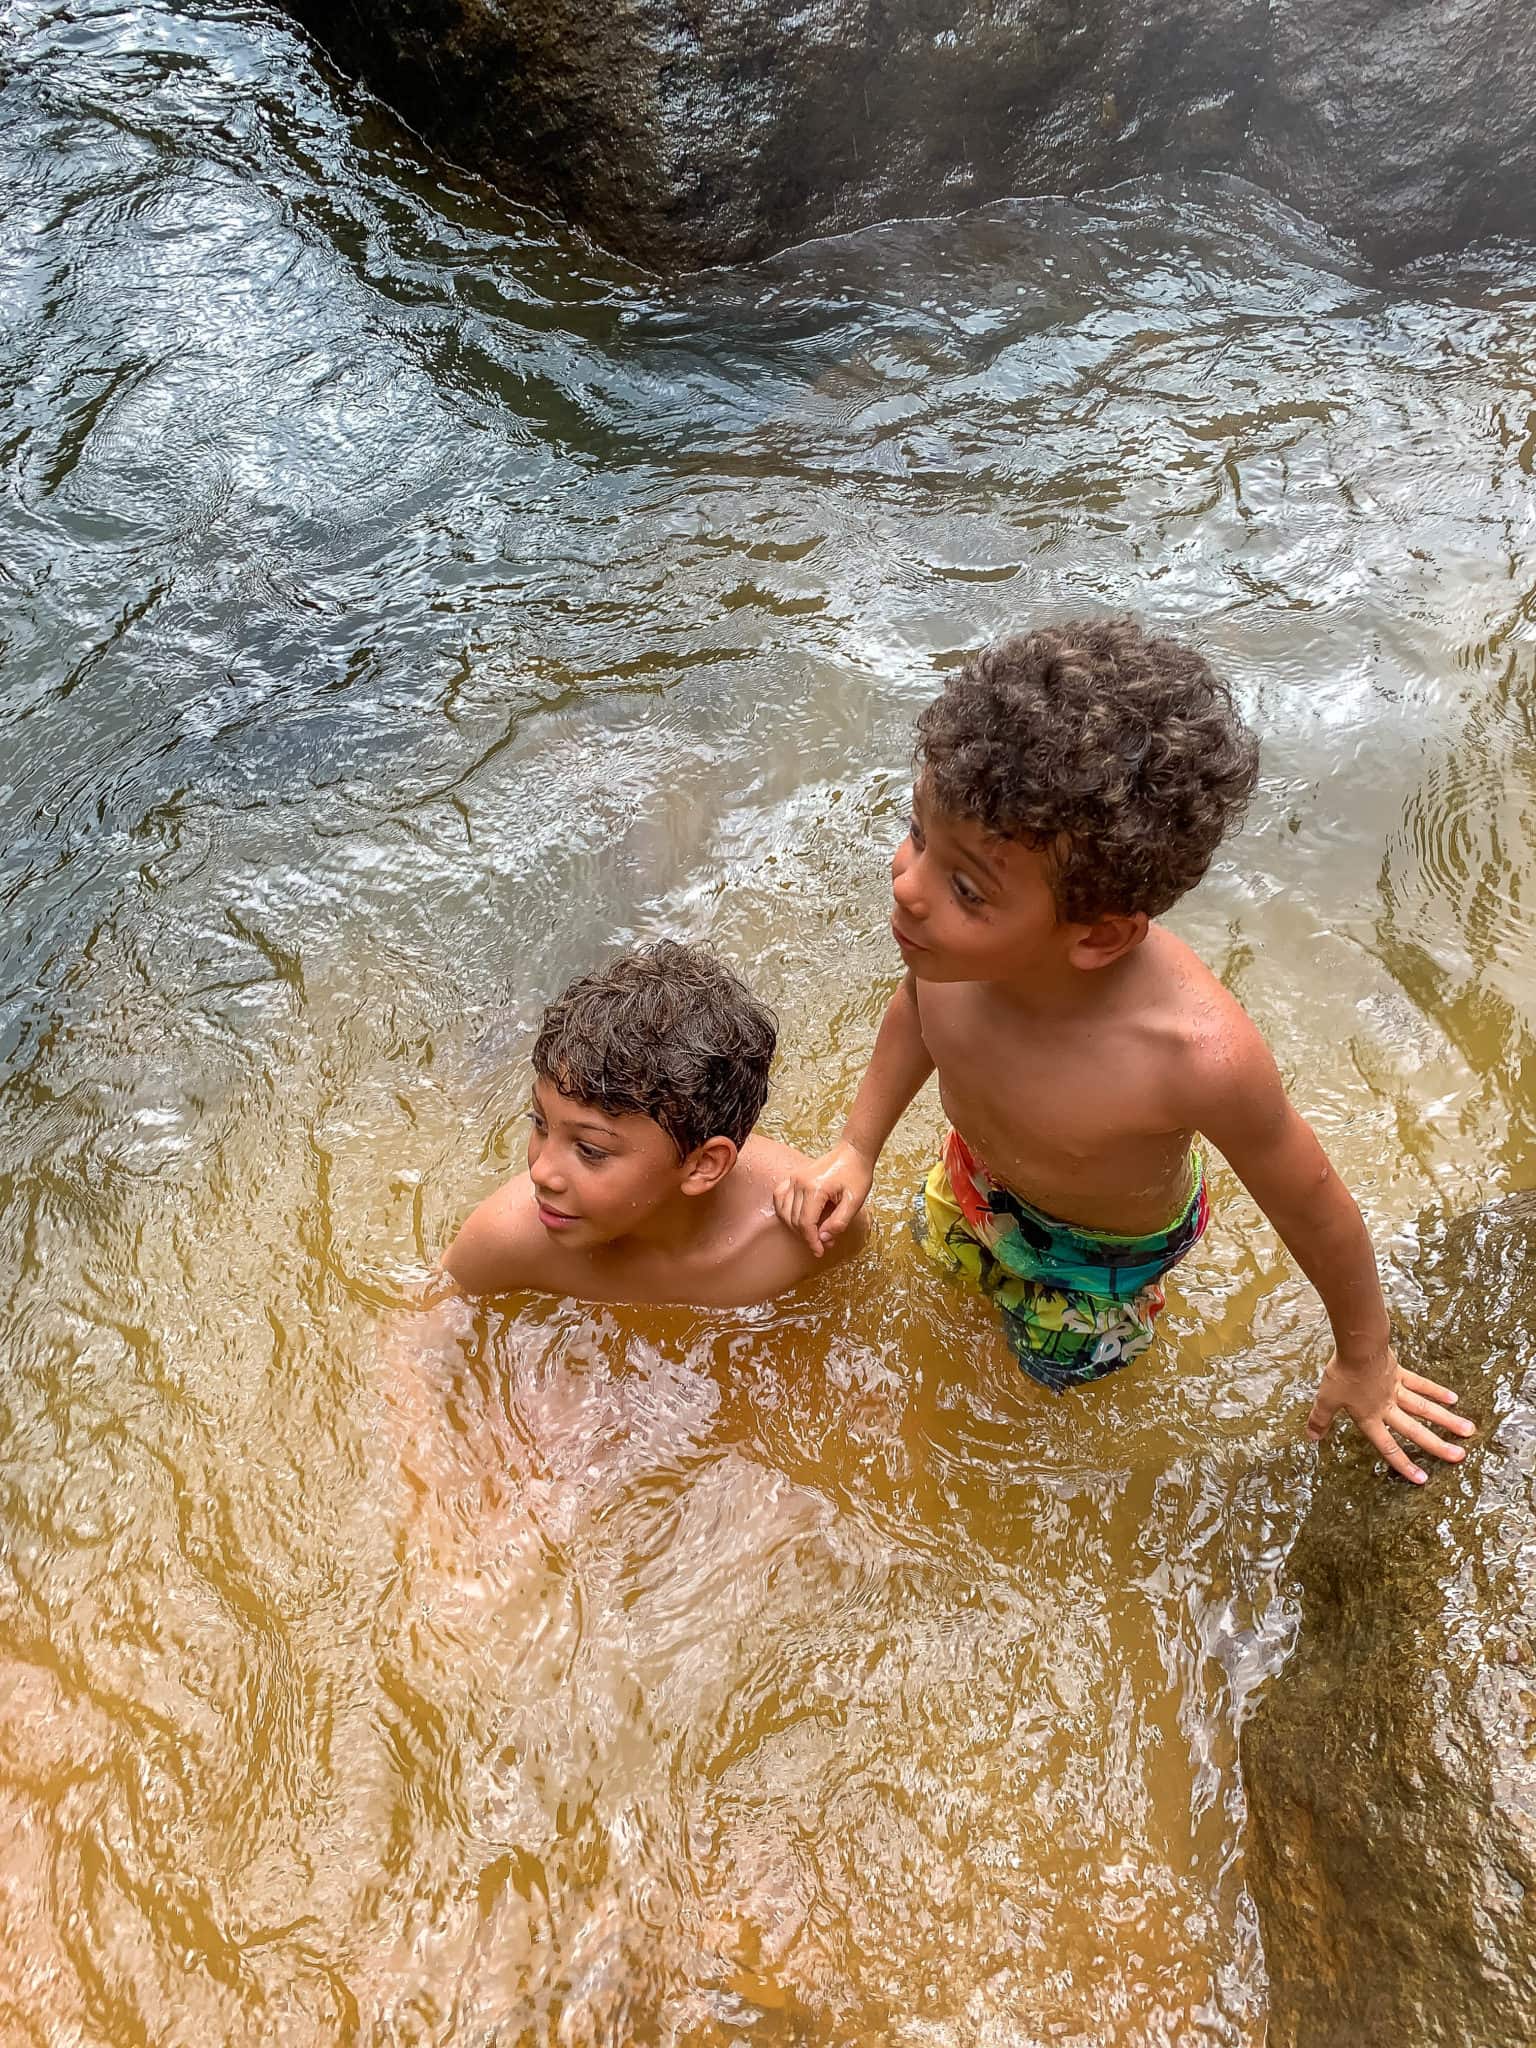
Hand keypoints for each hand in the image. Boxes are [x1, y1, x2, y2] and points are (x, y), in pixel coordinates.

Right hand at [773, 1142, 875, 1255]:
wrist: (853, 1153)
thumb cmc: (856, 1174)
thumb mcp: (855, 1201)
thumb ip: (838, 1222)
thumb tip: (823, 1238)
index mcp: (815, 1188)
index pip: (806, 1223)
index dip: (812, 1241)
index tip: (820, 1251)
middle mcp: (799, 1183)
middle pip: (794, 1220)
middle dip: (808, 1236)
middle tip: (824, 1243)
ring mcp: (794, 1178)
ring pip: (784, 1211)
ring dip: (796, 1226)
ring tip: (813, 1232)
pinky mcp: (793, 1177)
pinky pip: (780, 1197)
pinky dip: (784, 1211)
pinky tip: (794, 1218)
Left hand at [1306, 1347, 1475, 1483]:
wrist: (1357, 1347)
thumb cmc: (1341, 1374)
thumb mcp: (1325, 1400)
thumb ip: (1320, 1420)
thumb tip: (1312, 1437)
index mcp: (1370, 1418)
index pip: (1388, 1447)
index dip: (1403, 1464)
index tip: (1422, 1480)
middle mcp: (1387, 1407)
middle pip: (1415, 1430)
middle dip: (1438, 1446)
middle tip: (1460, 1457)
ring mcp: (1397, 1390)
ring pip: (1426, 1409)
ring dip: (1447, 1420)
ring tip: (1469, 1430)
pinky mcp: (1400, 1373)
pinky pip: (1421, 1384)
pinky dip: (1436, 1391)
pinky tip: (1453, 1398)